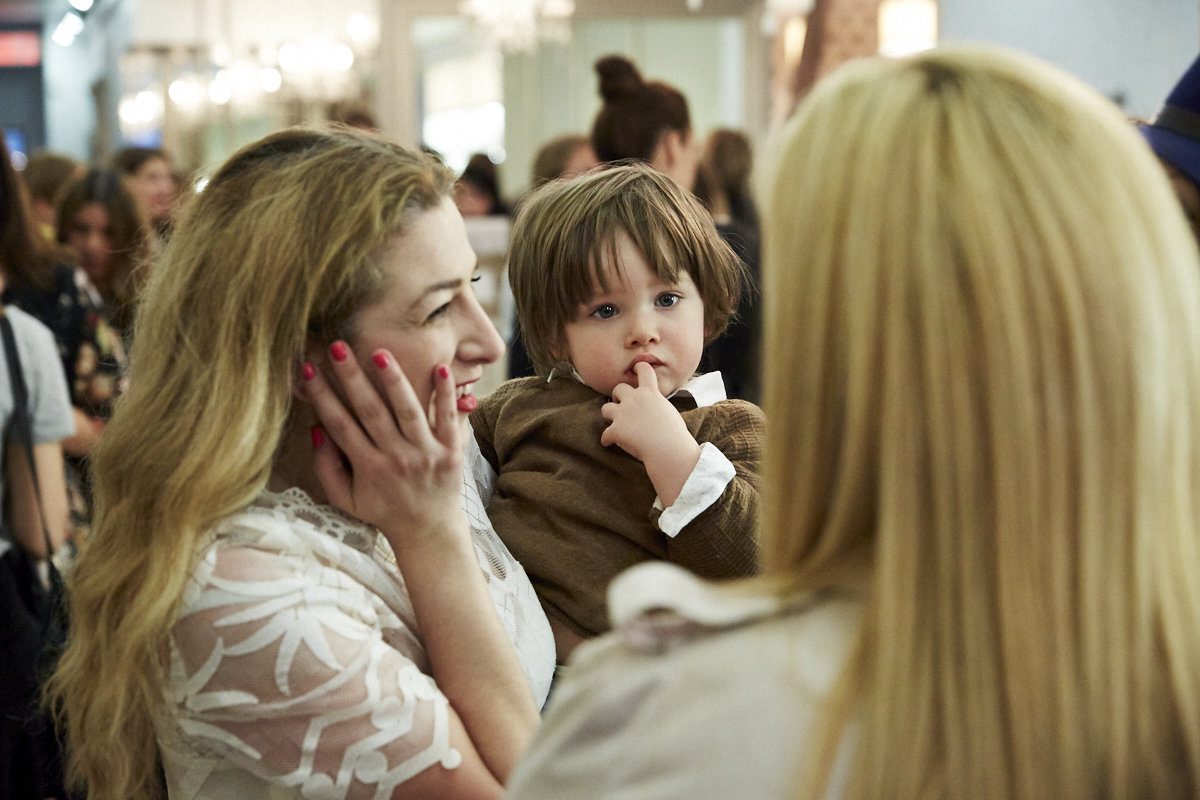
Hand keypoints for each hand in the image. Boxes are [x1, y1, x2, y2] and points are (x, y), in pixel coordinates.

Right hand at [302, 342, 466, 553]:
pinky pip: (448, 419)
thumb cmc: (383, 510)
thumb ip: (327, 468)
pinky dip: (446, 395)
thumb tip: (317, 430)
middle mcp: (396, 458)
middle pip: (370, 411)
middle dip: (351, 378)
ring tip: (380, 353)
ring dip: (394, 381)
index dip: (322, 395)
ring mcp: (426, 453)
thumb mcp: (345, 499)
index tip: (308, 367)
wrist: (429, 530)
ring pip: (407, 411)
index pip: (340, 424)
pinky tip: (440, 369)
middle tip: (338, 347)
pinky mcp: (451, 451)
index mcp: (368, 467)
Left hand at [601, 362, 700, 504]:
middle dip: (619, 397)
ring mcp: (623, 414)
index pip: (644, 369)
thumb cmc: (675, 434)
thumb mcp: (669, 411)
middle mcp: (634, 399)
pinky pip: (605, 434)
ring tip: (614, 423)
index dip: (639, 368)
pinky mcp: (616, 430)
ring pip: (605, 408)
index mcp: (650, 392)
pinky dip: (607, 439)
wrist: (669, 449)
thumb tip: (653, 409)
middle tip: (623, 407)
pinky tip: (609, 443)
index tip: (636, 369)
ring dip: (609, 415)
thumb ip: (657, 404)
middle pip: (618, 389)